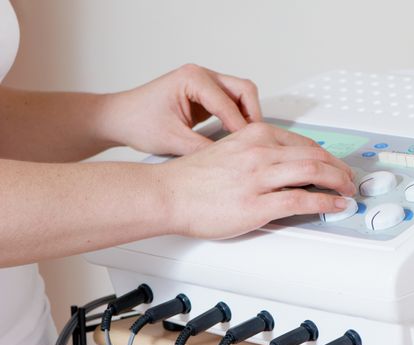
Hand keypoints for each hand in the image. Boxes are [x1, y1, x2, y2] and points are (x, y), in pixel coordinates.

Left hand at [100, 64, 261, 154]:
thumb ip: (203, 149)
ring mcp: (204, 84)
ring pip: (241, 95)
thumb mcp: (172, 140)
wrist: (120, 119)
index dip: (240, 127)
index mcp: (192, 78)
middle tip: (254, 141)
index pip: (228, 102)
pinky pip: (231, 103)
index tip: (249, 148)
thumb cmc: (137, 122)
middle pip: (243, 90)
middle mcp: (201, 76)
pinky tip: (236, 137)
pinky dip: (237, 118)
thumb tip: (230, 160)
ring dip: (247, 116)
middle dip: (252, 115)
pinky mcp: (204, 96)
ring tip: (247, 141)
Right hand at [157, 123, 355, 238]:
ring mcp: (259, 177)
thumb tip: (281, 165)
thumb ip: (256, 153)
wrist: (169, 193)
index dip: (325, 155)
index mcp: (254, 134)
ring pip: (313, 172)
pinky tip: (335, 205)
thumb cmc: (192, 176)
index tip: (333, 163)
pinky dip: (325, 202)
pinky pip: (302, 199)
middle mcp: (260, 150)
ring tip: (348, 190)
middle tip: (348, 177)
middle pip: (314, 155)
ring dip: (338, 182)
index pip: (302, 142)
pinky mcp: (257, 203)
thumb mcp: (229, 150)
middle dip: (338, 168)